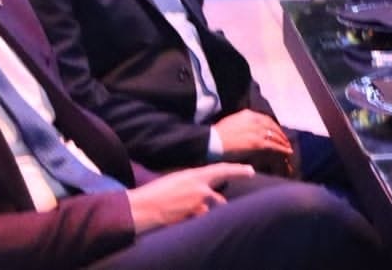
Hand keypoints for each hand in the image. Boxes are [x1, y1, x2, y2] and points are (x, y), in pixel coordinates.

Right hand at [127, 163, 253, 233]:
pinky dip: (194, 221)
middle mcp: (200, 186)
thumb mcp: (175, 181)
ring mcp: (198, 200)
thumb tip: (204, 188)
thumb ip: (192, 183)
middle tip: (235, 185)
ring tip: (180, 215)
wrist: (140, 207)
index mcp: (193, 175)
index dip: (237, 170)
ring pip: (210, 210)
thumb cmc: (153, 195)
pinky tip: (178, 220)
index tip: (250, 171)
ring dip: (202, 214)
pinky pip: (201, 220)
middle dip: (223, 195)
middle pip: (219, 194)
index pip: (221, 170)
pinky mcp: (194, 214)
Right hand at [212, 110, 293, 158]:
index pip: (266, 119)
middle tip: (286, 141)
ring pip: (275, 136)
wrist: (212, 141)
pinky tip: (287, 152)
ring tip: (288, 147)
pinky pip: (274, 145)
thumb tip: (249, 130)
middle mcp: (255, 120)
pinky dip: (282, 148)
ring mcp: (257, 131)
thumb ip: (243, 123)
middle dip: (280, 134)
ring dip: (283, 142)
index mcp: (248, 114)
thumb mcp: (232, 122)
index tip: (278, 132)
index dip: (274, 126)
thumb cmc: (217, 134)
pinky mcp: (257, 143)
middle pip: (272, 127)